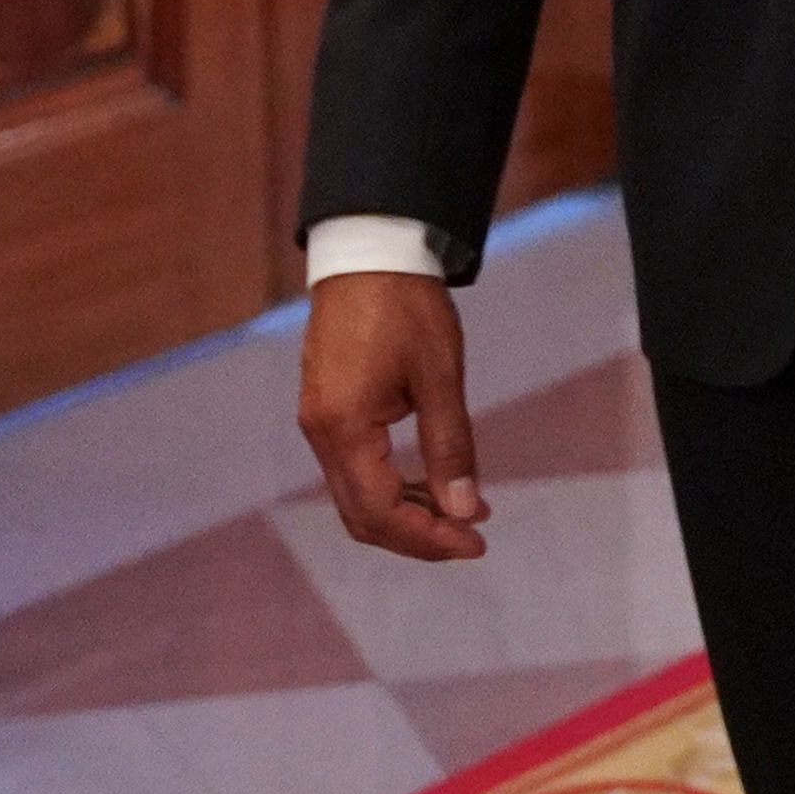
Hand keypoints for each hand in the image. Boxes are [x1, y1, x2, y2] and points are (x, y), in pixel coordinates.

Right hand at [299, 271, 488, 561]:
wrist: (370, 252)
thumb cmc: (406, 306)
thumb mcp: (440, 376)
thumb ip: (450, 446)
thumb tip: (464, 510)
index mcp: (344, 428)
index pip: (380, 511)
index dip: (427, 537)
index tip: (475, 542)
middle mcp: (321, 433)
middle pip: (361, 515)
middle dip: (417, 535)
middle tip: (472, 538)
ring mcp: (319, 421)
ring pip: (356, 495)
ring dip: (406, 513)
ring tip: (462, 513)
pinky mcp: (327, 409)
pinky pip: (355, 468)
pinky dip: (392, 486)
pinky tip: (432, 482)